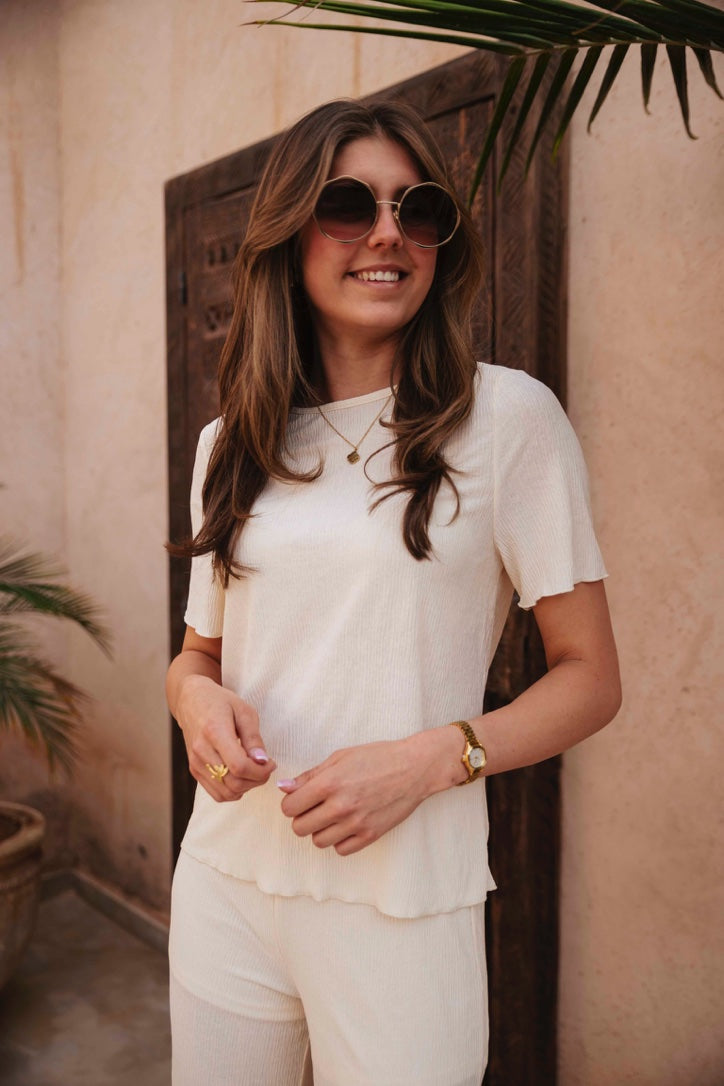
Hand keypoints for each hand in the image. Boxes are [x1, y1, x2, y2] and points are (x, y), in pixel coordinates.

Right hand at [176, 675, 275, 801]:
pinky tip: (241, 775)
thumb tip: (262, 761)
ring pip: (226, 793)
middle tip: (266, 767)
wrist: (191, 701)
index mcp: (214, 731)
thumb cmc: (220, 702)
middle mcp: (201, 750)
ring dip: (246, 787)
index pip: (239, 766)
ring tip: (254, 771)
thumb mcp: (244, 711)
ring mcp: (196, 763)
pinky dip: (233, 791)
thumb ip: (253, 738)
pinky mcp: (194, 770)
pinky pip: (217, 793)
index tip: (271, 762)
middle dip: (257, 780)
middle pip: (234, 783)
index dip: (260, 771)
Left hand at [278, 734, 451, 855]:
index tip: (300, 799)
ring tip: (332, 815)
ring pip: (318, 841)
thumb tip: (284, 788)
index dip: (291, 803)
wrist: (414, 768)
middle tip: (315, 807)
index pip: (290, 807)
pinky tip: (347, 825)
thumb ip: (310, 775)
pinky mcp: (370, 835)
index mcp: (330, 783)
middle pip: (300, 828)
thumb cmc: (377, 757)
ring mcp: (356, 824)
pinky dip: (339, 840)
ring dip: (320, 829)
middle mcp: (340, 806)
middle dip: (303, 817)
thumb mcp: (340, 757)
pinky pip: (340, 850)